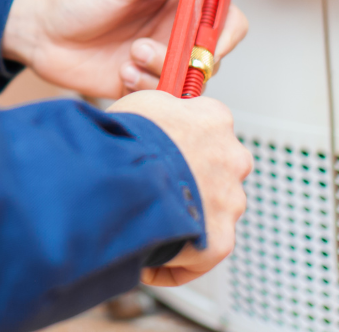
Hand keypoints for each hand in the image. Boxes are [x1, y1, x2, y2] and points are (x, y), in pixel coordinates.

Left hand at [2, 0, 247, 97]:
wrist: (41, 31)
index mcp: (180, 1)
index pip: (228, 18)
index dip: (225, 32)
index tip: (206, 38)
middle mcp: (175, 31)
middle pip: (211, 56)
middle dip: (186, 58)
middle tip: (146, 47)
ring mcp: (161, 59)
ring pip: (189, 80)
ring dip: (161, 73)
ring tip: (129, 57)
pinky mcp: (144, 84)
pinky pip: (164, 98)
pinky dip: (145, 88)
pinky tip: (121, 72)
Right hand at [109, 89, 251, 284]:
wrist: (127, 175)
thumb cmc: (129, 135)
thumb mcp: (145, 101)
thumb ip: (167, 108)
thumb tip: (165, 113)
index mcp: (215, 118)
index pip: (210, 124)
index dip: (185, 135)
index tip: (169, 143)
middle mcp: (232, 157)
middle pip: (218, 168)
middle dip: (194, 176)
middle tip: (158, 182)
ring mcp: (230, 200)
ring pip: (213, 208)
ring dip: (188, 213)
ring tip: (148, 217)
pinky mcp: (221, 240)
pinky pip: (201, 253)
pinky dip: (178, 259)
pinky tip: (149, 259)